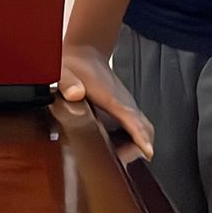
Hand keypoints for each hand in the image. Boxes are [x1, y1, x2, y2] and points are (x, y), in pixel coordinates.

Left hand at [57, 42, 153, 160]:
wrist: (84, 52)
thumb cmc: (75, 64)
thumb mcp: (64, 71)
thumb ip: (67, 82)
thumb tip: (76, 94)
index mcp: (111, 96)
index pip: (132, 117)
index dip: (140, 135)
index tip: (147, 150)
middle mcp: (124, 102)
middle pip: (144, 127)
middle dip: (140, 146)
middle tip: (122, 160)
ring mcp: (126, 105)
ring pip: (143, 127)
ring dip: (139, 145)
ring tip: (120, 158)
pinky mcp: (124, 109)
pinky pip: (137, 126)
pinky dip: (136, 139)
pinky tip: (121, 149)